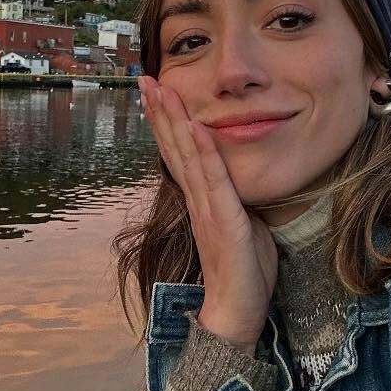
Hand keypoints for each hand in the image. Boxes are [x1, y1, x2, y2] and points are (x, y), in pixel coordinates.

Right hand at [139, 75, 277, 351]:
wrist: (236, 312)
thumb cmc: (244, 273)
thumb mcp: (244, 226)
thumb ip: (237, 201)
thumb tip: (244, 181)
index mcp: (201, 200)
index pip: (180, 153)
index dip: (168, 122)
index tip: (157, 92)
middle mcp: (197, 200)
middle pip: (174, 148)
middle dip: (161, 111)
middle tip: (146, 78)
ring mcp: (207, 209)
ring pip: (187, 156)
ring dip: (173, 121)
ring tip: (161, 90)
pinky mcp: (223, 221)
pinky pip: (212, 180)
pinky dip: (202, 151)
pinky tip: (194, 126)